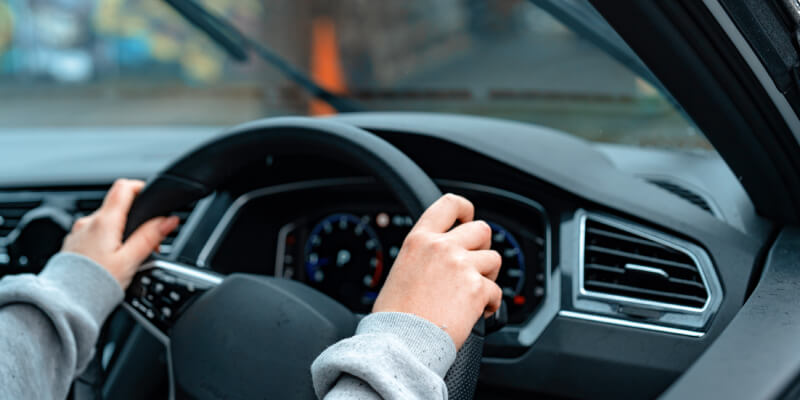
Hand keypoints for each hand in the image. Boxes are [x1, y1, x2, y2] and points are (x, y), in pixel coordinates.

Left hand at [61, 179, 179, 288]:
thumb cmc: (96, 284)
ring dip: (121, 234)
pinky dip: (106, 243)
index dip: (140, 188)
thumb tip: (170, 220)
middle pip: (117, 208)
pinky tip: (110, 262)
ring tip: (127, 259)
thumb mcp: (131, 260)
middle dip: (135, 221)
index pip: (124, 188)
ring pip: (106, 223)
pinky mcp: (73, 245)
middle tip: (146, 245)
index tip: (151, 200)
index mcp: (105, 222)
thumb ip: (151, 237)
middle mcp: (88, 223)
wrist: (66, 302)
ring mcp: (78, 233)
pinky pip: (94, 236)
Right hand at [372, 194, 502, 348]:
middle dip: (483, 246)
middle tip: (475, 265)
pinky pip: (497, 292)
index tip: (469, 217)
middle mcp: (441, 247)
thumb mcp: (402, 269)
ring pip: (494, 260)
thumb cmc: (395, 315)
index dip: (465, 209)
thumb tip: (441, 258)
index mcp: (420, 239)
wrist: (399, 341)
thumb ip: (425, 255)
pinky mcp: (476, 288)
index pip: (449, 204)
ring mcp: (461, 265)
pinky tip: (476, 314)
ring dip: (488, 276)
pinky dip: (490, 305)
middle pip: (482, 229)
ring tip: (473, 294)